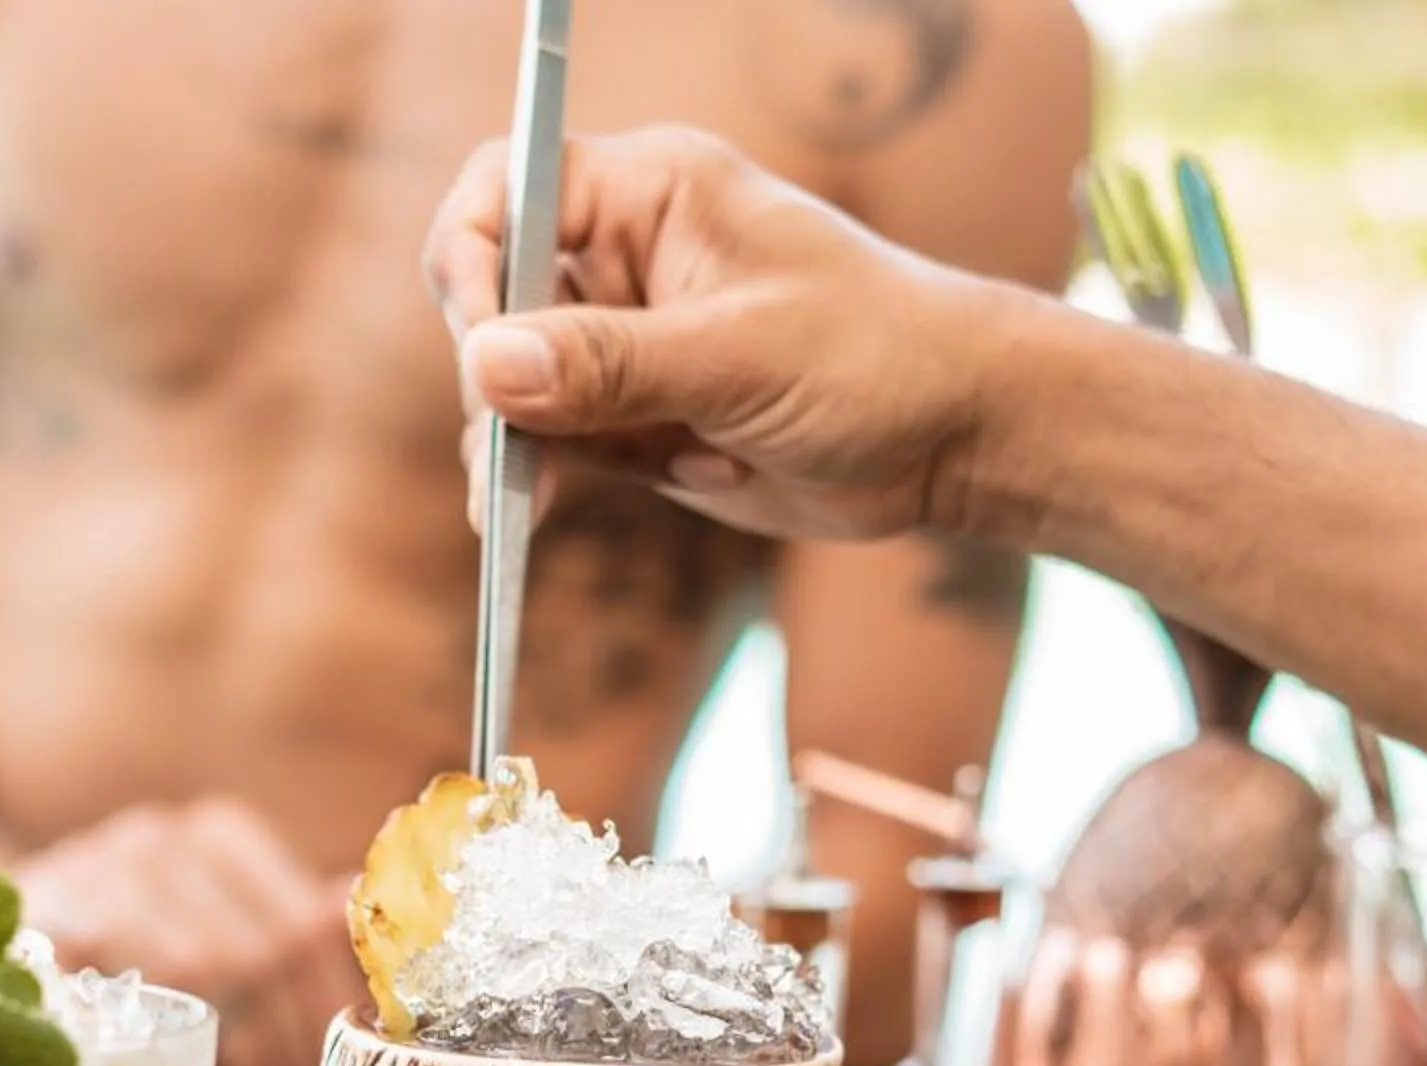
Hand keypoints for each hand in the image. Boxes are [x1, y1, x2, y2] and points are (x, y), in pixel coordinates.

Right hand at [13, 799, 357, 1065]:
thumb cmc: (126, 960)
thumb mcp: (219, 936)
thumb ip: (290, 929)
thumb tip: (355, 900)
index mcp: (216, 837)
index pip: (304, 923)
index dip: (328, 1006)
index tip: (339, 1065)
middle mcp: (157, 840)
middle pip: (256, 949)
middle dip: (286, 1040)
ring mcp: (93, 874)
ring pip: (194, 967)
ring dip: (230, 1050)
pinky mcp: (36, 924)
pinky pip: (116, 988)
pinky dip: (152, 1050)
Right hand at [425, 127, 1023, 543]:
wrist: (950, 439)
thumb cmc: (874, 358)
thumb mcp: (740, 356)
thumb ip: (611, 362)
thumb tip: (488, 366)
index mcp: (650, 193)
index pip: (511, 188)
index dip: (475, 257)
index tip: (485, 342)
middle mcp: (624, 257)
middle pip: (493, 291)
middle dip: (487, 369)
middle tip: (508, 440)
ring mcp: (622, 340)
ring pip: (512, 379)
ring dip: (502, 438)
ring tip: (515, 502)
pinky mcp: (631, 416)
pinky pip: (549, 440)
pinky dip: (529, 479)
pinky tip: (523, 517)